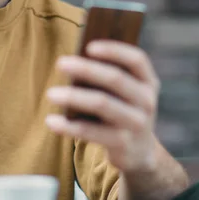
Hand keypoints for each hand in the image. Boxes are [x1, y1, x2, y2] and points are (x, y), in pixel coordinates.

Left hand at [45, 40, 160, 172]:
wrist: (138, 153)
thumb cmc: (121, 111)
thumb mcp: (124, 94)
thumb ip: (108, 78)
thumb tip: (74, 62)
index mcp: (148, 82)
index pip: (136, 60)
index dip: (114, 50)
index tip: (89, 46)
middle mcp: (147, 101)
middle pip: (116, 79)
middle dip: (86, 69)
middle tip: (60, 63)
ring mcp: (137, 124)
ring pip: (102, 104)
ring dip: (74, 96)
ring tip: (50, 93)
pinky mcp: (123, 144)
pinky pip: (91, 132)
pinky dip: (69, 126)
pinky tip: (51, 121)